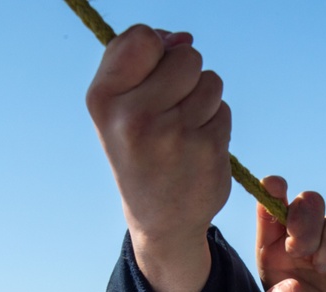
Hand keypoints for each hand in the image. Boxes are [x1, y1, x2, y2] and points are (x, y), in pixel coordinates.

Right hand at [87, 25, 231, 291]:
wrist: (160, 220)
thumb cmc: (138, 151)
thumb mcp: (116, 107)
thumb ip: (137, 61)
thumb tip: (182, 38)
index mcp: (103, 100)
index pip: (143, 37)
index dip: (156, 49)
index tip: (152, 75)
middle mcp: (134, 116)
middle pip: (186, 55)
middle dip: (185, 75)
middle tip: (169, 110)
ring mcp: (173, 133)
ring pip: (210, 80)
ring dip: (203, 99)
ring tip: (182, 130)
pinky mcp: (207, 148)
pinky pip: (223, 108)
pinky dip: (214, 123)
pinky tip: (196, 147)